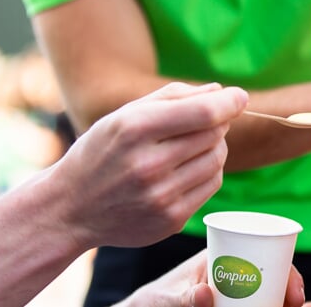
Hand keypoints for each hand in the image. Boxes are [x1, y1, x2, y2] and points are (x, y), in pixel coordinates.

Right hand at [48, 82, 247, 249]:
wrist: (70, 208)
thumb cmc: (101, 152)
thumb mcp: (124, 115)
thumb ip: (173, 96)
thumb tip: (220, 90)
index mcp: (135, 129)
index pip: (204, 113)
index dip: (229, 102)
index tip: (240, 96)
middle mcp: (149, 165)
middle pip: (214, 134)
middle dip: (216, 123)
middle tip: (203, 121)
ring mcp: (161, 197)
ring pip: (217, 159)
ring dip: (215, 146)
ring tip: (192, 145)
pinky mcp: (172, 220)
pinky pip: (212, 185)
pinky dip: (209, 171)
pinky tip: (188, 168)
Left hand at [114, 249, 305, 306]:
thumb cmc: (151, 301)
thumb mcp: (165, 299)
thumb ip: (182, 298)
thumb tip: (205, 294)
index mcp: (220, 254)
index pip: (263, 253)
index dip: (286, 272)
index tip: (294, 294)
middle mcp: (232, 269)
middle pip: (273, 276)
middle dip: (289, 292)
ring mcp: (233, 290)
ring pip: (266, 294)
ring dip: (277, 302)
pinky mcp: (230, 303)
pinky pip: (255, 303)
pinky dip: (265, 306)